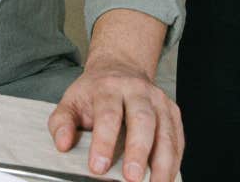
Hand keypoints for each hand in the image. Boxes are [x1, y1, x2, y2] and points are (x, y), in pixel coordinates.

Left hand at [48, 62, 182, 181]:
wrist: (119, 68)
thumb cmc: (95, 91)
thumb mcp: (71, 101)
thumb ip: (62, 123)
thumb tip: (63, 144)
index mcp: (109, 87)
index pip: (108, 114)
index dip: (103, 143)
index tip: (97, 166)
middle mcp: (137, 91)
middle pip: (142, 120)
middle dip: (138, 151)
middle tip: (132, 177)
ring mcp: (158, 101)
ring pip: (166, 131)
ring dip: (163, 162)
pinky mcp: (173, 113)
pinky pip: (178, 138)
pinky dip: (175, 160)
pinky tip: (167, 176)